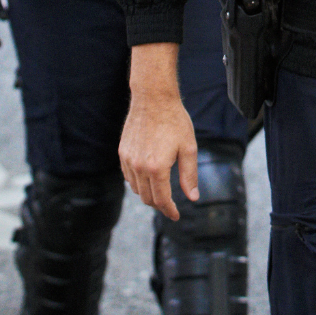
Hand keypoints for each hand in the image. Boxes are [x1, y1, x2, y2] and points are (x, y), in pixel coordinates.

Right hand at [120, 85, 199, 219]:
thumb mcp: (188, 148)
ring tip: (160, 192)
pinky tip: (148, 179)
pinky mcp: (122, 152)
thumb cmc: (174, 121)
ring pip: (136, 189)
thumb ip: (189, 175)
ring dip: (148, 194)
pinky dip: (138, 183)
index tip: (176, 215)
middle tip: (171, 205)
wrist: (153, 98)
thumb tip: (192, 197)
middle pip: (147, 198)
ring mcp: (128, 160)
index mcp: (157, 168)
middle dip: (160, 205)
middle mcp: (139, 166)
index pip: (162, 200)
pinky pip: (128, 176)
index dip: (169, 211)